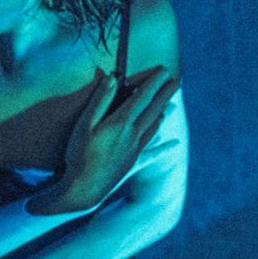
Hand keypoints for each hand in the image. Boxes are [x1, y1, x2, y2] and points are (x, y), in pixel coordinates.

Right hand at [57, 66, 182, 208]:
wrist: (84, 189)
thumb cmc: (79, 155)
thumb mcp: (84, 125)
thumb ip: (100, 101)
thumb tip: (113, 78)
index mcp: (121, 123)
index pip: (142, 96)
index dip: (154, 82)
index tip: (164, 69)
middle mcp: (133, 135)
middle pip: (153, 109)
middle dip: (165, 93)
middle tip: (178, 80)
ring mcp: (136, 150)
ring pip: (154, 127)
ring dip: (163, 113)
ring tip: (172, 104)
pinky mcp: (134, 163)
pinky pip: (154, 153)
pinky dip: (165, 146)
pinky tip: (175, 144)